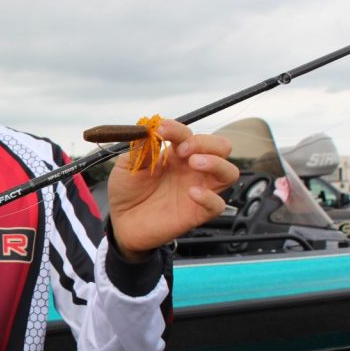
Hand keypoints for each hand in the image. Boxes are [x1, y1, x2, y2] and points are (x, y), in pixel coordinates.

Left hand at [107, 119, 237, 258]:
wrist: (120, 221)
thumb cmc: (127, 191)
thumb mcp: (127, 165)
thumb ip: (140, 148)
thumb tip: (150, 130)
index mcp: (176, 154)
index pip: (188, 134)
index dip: (177, 129)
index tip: (161, 130)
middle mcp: (192, 169)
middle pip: (220, 147)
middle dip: (205, 142)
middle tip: (182, 150)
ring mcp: (198, 189)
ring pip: (229, 172)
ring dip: (216, 163)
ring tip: (194, 163)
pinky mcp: (197, 213)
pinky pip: (217, 204)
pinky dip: (210, 197)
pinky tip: (192, 193)